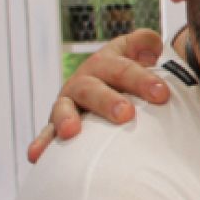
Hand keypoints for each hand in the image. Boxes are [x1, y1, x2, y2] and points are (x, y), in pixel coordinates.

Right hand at [28, 28, 169, 162]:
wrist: (110, 84)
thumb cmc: (132, 73)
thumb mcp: (139, 51)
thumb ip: (145, 43)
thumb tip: (150, 50)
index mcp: (107, 62)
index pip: (123, 68)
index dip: (142, 79)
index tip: (162, 94)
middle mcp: (84, 80)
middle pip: (93, 89)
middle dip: (108, 101)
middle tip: (126, 114)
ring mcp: (69, 102)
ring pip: (64, 108)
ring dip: (66, 119)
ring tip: (71, 132)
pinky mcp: (58, 123)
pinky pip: (48, 133)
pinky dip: (42, 143)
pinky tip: (37, 155)